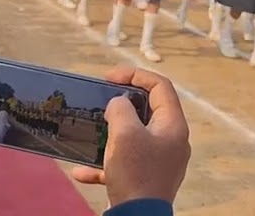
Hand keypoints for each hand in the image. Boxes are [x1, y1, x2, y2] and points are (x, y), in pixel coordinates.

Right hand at [71, 66, 190, 206]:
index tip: (109, 78)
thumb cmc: (135, 171)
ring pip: (134, 137)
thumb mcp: (125, 133)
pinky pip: (125, 164)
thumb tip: (118, 104)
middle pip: (148, 110)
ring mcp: (160, 162)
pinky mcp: (146, 180)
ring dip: (111, 134)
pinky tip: (82, 171)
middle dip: (121, 104)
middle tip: (101, 101)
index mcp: (173, 125)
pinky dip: (105, 164)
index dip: (135, 74)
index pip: (160, 86)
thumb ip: (120, 109)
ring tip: (93, 131)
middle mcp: (171, 141)